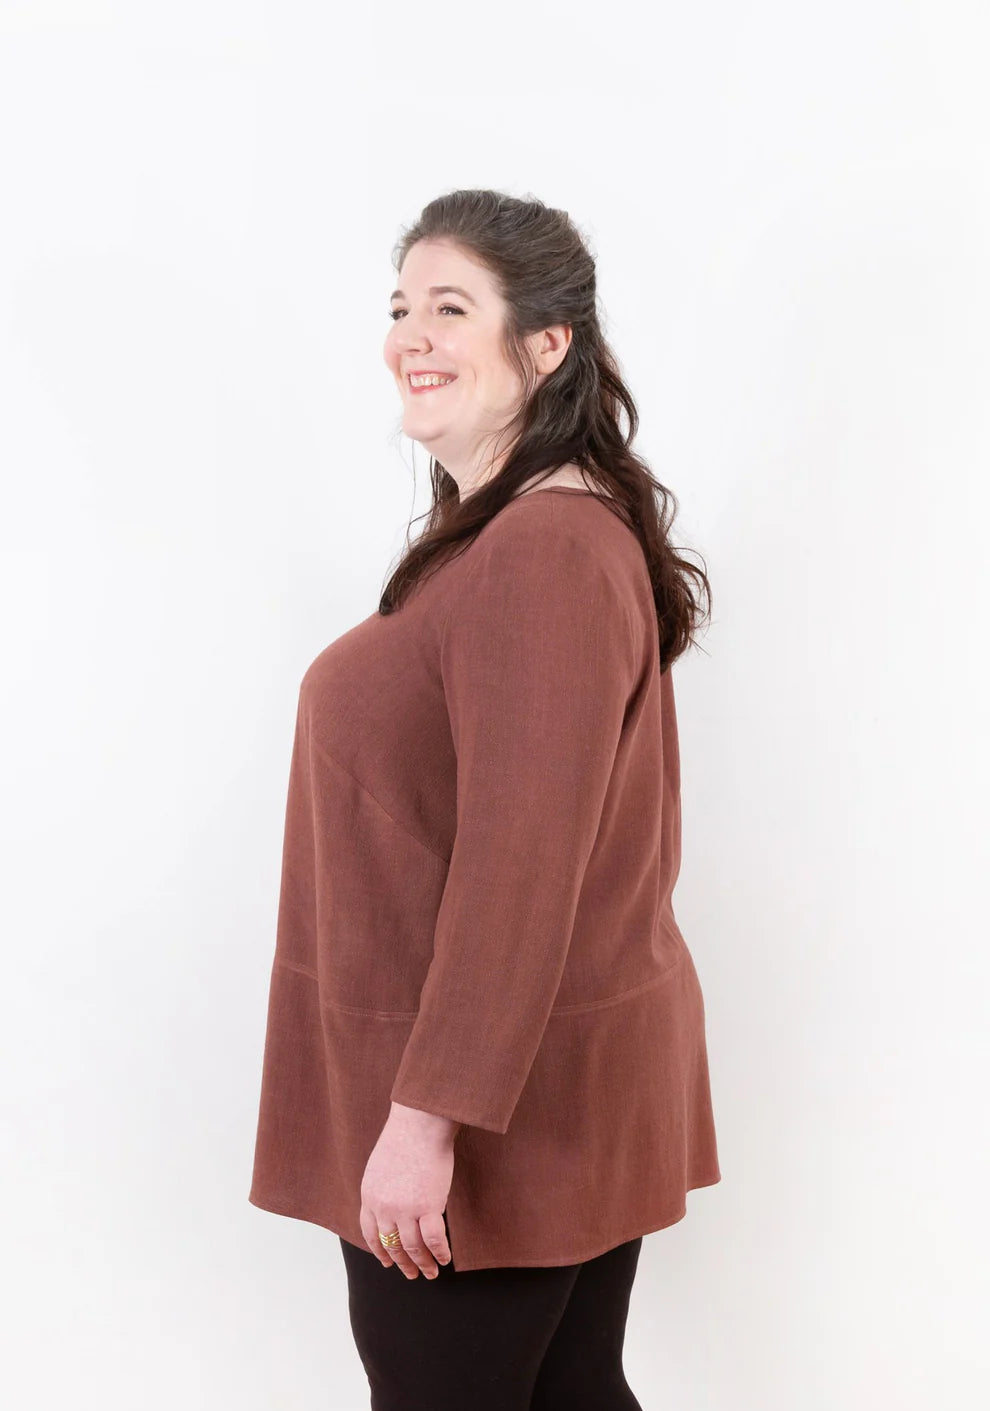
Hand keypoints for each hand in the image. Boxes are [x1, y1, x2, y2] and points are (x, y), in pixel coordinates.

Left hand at [359, 1104, 457, 1278]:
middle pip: (391, 1245)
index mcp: (369, 1195)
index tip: (387, 1262)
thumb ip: (383, 1188)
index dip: (379, 1251)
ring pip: (412, 1248)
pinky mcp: (427, 1207)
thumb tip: (393, 1202)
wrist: (419, 1123)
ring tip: (431, 1273)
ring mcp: (404, 1209)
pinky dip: (440, 1253)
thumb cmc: (405, 1137)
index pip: (370, 1233)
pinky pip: (433, 1240)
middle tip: (412, 1274)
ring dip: (422, 1264)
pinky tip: (445, 1258)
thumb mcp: (380, 1166)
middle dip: (402, 1263)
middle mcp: (383, 1207)